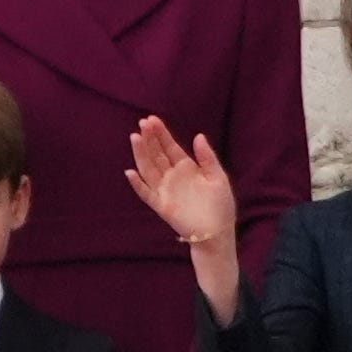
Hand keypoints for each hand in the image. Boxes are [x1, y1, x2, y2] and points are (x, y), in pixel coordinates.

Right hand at [121, 117, 242, 282]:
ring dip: (140, 154)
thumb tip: (198, 136)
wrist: (218, 232)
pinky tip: (131, 172)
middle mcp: (172, 177)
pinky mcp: (161, 205)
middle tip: (142, 123)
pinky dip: (137, 184)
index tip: (151, 119)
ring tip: (134, 138)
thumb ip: (207, 158)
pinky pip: (146, 193)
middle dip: (149, 139)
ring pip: (148, 169)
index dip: (161, 134)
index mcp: (186, 168)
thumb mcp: (218, 177)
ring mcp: (165, 190)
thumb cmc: (221, 205)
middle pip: (156, 154)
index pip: (169, 147)